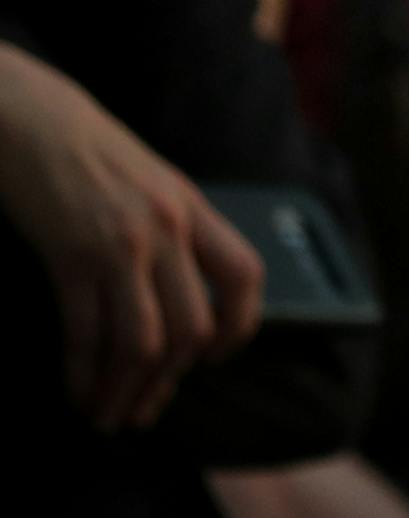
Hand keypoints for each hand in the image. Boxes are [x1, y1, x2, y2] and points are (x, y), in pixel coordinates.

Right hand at [0, 44, 264, 430]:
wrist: (34, 121)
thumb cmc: (92, 154)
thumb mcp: (154, 184)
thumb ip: (177, 231)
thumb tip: (186, 295)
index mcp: (193, 209)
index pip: (244, 274)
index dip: (239, 325)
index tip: (213, 357)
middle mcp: (167, 229)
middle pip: (193, 325)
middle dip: (170, 380)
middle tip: (146, 408)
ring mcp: (120, 244)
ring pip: (142, 342)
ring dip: (126, 390)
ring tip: (109, 415)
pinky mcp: (69, 257)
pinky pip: (85, 333)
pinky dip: (83, 374)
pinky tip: (76, 392)